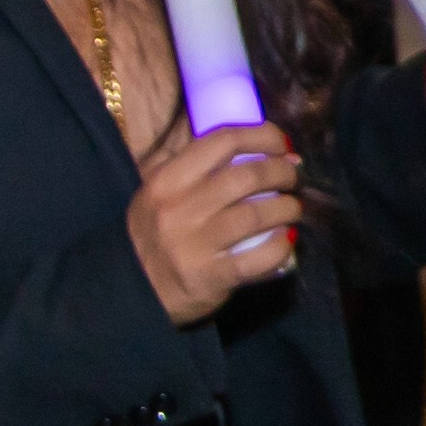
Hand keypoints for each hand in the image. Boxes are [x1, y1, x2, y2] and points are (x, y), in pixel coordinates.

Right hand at [123, 117, 305, 318]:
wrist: (131, 290)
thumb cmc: (154, 232)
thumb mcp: (160, 190)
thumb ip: (196, 164)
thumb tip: (260, 147)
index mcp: (166, 179)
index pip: (223, 140)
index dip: (262, 136)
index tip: (282, 143)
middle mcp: (178, 208)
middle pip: (247, 176)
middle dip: (282, 172)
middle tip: (293, 177)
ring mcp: (194, 245)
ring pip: (256, 215)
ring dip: (287, 207)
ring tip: (293, 208)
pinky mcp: (210, 278)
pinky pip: (258, 258)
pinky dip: (280, 246)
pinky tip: (286, 240)